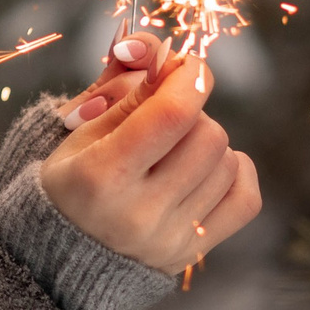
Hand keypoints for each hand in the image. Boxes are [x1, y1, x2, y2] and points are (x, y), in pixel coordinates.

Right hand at [38, 33, 260, 273]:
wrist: (62, 256)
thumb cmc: (70, 180)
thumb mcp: (80, 130)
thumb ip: (126, 88)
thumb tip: (164, 53)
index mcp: (100, 175)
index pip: (172, 113)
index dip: (189, 77)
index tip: (183, 66)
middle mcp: (138, 212)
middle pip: (208, 134)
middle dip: (190, 114)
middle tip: (163, 120)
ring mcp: (169, 238)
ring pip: (227, 162)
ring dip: (205, 145)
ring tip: (171, 153)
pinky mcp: (193, 252)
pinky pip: (246, 198)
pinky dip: (232, 173)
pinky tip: (204, 170)